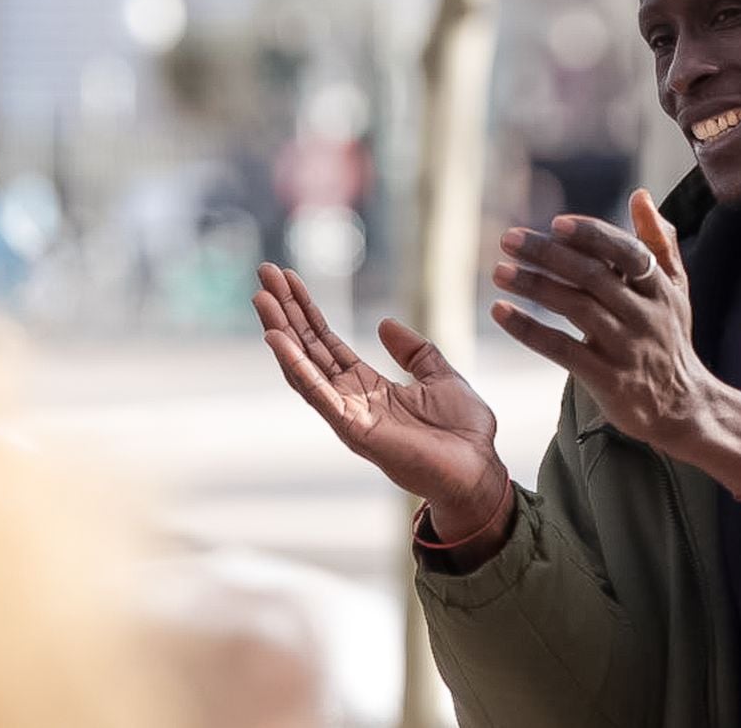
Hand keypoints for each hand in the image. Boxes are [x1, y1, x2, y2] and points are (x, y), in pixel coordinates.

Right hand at [252, 264, 507, 535]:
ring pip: (303, 367)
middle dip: (286, 311)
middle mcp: (350, 399)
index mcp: (368, 386)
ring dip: (281, 331)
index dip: (307, 310)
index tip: (287, 278)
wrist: (478, 468)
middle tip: (264, 272)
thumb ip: (413, 351)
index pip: (327, 342)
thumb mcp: (440, 376)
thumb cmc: (463, 431)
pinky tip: (275, 338)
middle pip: (308, 348)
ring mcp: (348, 414)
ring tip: (261, 297)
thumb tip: (384, 323)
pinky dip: (295, 366)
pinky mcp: (353, 430)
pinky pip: (317, 394)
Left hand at [490, 191, 740, 526]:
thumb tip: (640, 196)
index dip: (592, 236)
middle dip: (548, 254)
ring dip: (534, 286)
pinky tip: (501, 313)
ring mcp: (627, 348)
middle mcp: (646, 315)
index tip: (556, 223)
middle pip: (593, 276)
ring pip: (576, 308)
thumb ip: (658, 243)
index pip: (626, 252)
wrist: (683, 407)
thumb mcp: (674, 290)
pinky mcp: (608, 379)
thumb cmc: (670, 339)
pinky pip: (562, 350)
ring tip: (500, 272)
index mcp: (660, 288)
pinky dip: (529, 330)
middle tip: (509, 239)